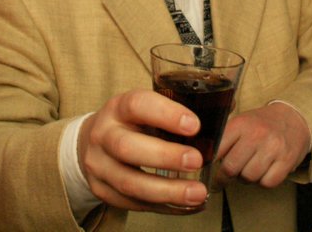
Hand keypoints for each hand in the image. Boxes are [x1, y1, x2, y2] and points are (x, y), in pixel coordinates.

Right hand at [77, 89, 207, 212]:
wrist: (94, 141)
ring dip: (167, 191)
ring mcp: (99, 165)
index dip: (166, 114)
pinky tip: (186, 205)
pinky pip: (133, 204)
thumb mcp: (144, 109)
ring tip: (197, 193)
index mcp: (118, 108)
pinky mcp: (102, 190)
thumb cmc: (130, 123)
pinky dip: (164, 207)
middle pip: (127, 147)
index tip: (194, 125)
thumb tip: (217, 122)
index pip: (138, 105)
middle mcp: (103, 135)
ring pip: (130, 183)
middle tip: (196, 161)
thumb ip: (172, 114)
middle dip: (165, 157)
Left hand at [215, 101, 309, 187]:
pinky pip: (267, 183)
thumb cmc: (260, 124)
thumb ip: (223, 136)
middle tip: (223, 178)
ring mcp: (273, 148)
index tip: (206, 169)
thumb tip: (202, 156)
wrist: (293, 118)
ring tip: (248, 169)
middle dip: (224, 177)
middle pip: (230, 168)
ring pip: (248, 178)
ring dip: (245, 179)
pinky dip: (263, 182)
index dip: (209, 162)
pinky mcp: (287, 161)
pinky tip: (264, 171)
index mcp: (240, 123)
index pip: (217, 149)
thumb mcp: (240, 121)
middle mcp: (256, 134)